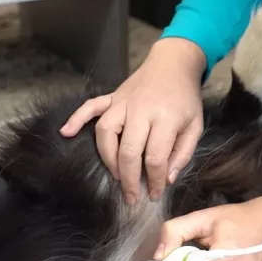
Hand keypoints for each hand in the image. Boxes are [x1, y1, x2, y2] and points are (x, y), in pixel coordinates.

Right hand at [60, 38, 205, 203]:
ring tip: (116, 175)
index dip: (155, 180)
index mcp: (165, 118)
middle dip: (129, 179)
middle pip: (128, 150)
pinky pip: (90, 107)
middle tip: (131, 197)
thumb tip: (167, 178)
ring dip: (108, 158)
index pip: (155, 157)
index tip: (155, 193)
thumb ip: (183, 153)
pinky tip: (66, 132)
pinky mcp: (111, 97)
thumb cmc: (185, 99)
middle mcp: (140, 110)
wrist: (174, 64)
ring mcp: (122, 103)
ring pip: (105, 133)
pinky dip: (76, 119)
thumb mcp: (195, 125)